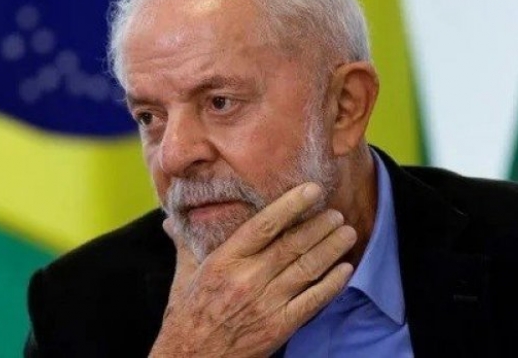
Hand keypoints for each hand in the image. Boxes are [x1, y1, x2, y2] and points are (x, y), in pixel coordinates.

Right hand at [149, 182, 356, 357]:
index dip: (291, 205)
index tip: (312, 190)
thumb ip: (185, 243)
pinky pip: (313, 301)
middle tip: (337, 211)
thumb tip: (171, 219)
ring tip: (347, 233)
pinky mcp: (279, 327)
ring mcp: (266, 304)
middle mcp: (247, 279)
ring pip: (307, 269)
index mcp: (224, 261)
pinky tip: (345, 269)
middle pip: (292, 245)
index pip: (264, 225)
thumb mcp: (184, 275)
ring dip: (331, 248)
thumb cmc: (187, 316)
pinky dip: (332, 284)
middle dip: (320, 226)